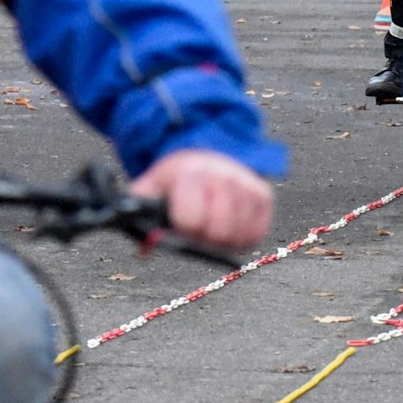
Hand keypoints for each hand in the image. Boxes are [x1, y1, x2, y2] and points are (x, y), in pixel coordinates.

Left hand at [129, 148, 273, 252]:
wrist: (207, 152)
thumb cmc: (177, 178)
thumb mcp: (151, 187)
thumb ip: (138, 212)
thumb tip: (145, 249)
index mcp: (192, 172)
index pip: (192, 218)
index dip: (184, 229)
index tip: (179, 224)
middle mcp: (224, 176)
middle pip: (220, 231)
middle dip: (205, 238)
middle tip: (197, 231)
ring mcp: (247, 186)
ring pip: (239, 234)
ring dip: (223, 239)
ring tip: (210, 227)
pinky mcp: (264, 196)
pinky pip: (257, 234)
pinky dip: (242, 238)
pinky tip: (228, 227)